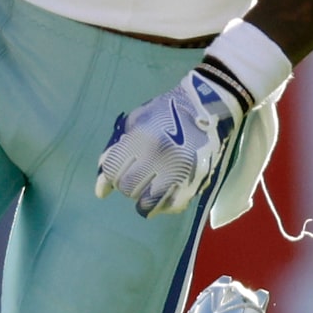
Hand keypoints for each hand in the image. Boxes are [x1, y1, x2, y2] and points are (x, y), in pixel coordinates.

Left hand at [94, 69, 243, 217]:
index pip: (112, 170)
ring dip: (141, 198)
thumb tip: (102, 177)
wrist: (210, 107)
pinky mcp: (195, 182)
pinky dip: (162, 204)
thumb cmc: (168, 109)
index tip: (107, 185)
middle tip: (132, 177)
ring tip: (145, 189)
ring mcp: (179, 173)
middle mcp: (159, 159)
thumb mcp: (137, 120)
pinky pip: (171, 206)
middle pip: (128, 187)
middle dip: (125, 184)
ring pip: (147, 202)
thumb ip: (118, 147)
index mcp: (143, 139)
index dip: (106, 179)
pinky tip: (161, 196)